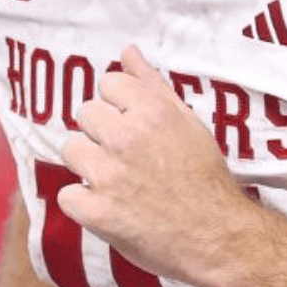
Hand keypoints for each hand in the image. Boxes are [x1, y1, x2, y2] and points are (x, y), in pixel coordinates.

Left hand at [58, 44, 261, 286]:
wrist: (219, 236)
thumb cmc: (204, 177)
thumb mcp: (187, 121)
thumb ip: (152, 84)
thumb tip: (128, 50)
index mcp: (151, 111)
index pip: (107, 84)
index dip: (120, 107)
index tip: (135, 129)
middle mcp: (127, 137)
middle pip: (85, 115)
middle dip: (102, 135)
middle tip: (129, 160)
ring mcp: (109, 175)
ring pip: (70, 150)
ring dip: (89, 167)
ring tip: (119, 183)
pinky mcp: (97, 212)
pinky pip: (67, 195)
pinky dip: (85, 205)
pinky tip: (111, 208)